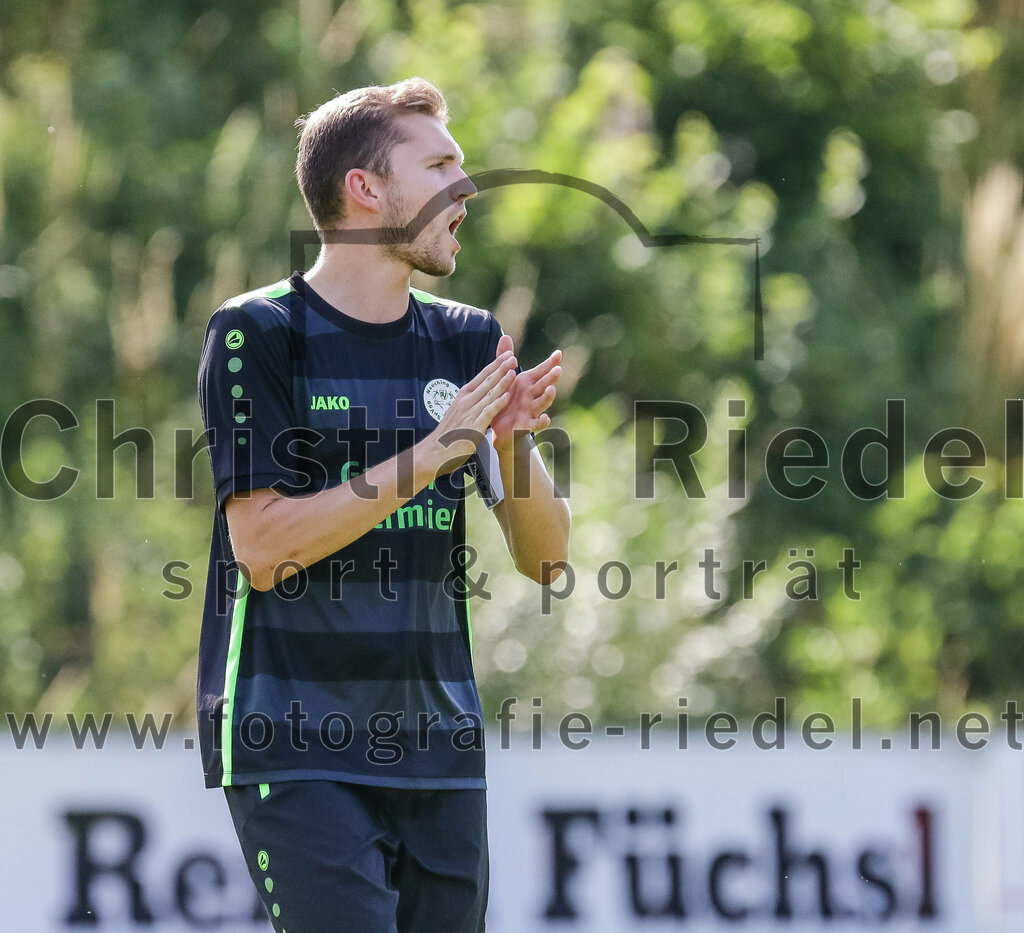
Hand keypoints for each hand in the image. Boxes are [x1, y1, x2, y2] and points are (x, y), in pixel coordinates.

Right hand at [424, 349, 516, 473]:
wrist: (434, 452)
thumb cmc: (448, 435)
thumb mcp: (459, 413)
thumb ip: (470, 403)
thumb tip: (480, 395)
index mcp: (463, 396)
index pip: (482, 376)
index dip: (495, 365)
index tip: (506, 354)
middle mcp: (466, 401)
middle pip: (487, 381)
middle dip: (501, 368)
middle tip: (512, 356)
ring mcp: (470, 413)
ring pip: (489, 394)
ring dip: (502, 381)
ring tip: (514, 370)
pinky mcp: (473, 426)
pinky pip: (487, 412)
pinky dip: (497, 404)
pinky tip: (507, 397)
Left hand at [489, 334, 561, 451]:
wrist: (500, 428)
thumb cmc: (506, 400)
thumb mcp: (504, 378)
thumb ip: (505, 358)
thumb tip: (505, 336)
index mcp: (528, 382)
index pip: (541, 370)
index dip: (550, 363)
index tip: (558, 354)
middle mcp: (533, 395)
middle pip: (544, 384)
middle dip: (551, 377)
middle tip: (558, 370)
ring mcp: (532, 410)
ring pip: (543, 402)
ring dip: (548, 396)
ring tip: (551, 389)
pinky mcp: (526, 425)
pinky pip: (536, 424)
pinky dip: (542, 422)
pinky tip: (546, 418)